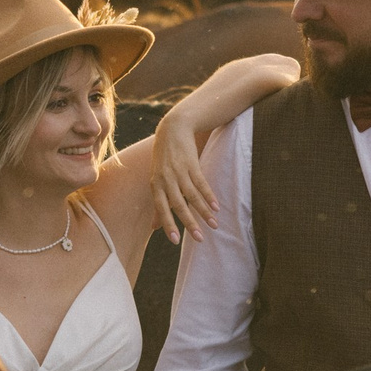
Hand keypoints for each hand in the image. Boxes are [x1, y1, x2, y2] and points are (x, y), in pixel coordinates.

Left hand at [149, 107, 218, 243]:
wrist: (172, 129)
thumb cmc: (163, 159)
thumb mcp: (157, 180)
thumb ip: (157, 204)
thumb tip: (153, 228)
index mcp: (156, 185)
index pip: (161, 208)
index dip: (168, 224)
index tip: (176, 240)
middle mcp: (166, 179)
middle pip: (179, 205)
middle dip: (190, 223)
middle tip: (200, 238)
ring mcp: (179, 171)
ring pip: (193, 195)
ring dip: (204, 212)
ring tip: (214, 225)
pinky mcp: (192, 164)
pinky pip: (202, 183)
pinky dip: (209, 196)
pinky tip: (216, 207)